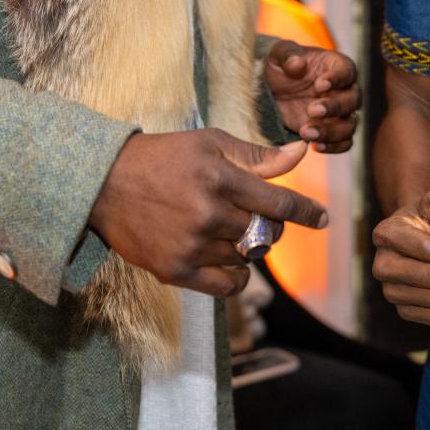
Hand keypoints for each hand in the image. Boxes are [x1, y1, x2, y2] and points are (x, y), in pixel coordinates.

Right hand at [89, 128, 327, 296]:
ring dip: (248, 247)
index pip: (280, 204)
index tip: (323, 219)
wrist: (107, 182)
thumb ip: (258, 155)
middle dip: (271, 227)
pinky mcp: (175, 270)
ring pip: (248, 259)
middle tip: (255, 216)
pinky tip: (227, 258)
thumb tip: (302, 152)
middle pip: (267, 234)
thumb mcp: (211, 144)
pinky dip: (237, 275)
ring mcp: (191, 245)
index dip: (307, 213)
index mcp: (220, 177)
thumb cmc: (165, 157)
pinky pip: (227, 286)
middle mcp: (208, 213)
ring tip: (226, 230)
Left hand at [265, 40, 360, 152]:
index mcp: (337, 66)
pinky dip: (334, 146)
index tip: (319, 85)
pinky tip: (315, 145)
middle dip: (334, 107)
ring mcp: (340, 114)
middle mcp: (344, 90)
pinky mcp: (332, 132)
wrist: (272, 91)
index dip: (337, 79)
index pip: (347, 71)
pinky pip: (345, 143)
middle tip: (312, 110)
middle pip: (353, 100)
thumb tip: (298, 64)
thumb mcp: (278, 55)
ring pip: (350, 125)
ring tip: (306, 132)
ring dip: (331, 131)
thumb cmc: (281, 66)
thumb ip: (288, 55)